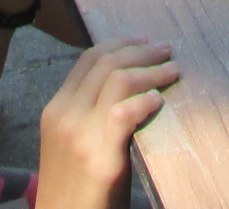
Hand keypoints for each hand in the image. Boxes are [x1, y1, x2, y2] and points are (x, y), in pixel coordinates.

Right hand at [36, 39, 179, 208]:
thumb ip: (89, 113)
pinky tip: (159, 100)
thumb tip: (129, 85)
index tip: (143, 41)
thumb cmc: (75, 186)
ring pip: (118, 80)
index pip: (87, 59)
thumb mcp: (72, 141)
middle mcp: (64, 115)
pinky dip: (146, 100)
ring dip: (151, 70)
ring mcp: (79, 135)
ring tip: (173, 70)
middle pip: (105, 62)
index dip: (119, 43)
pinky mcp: (99, 158)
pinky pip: (125, 113)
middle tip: (166, 49)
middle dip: (140, 51)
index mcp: (55, 109)